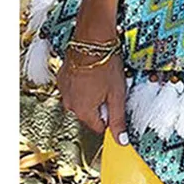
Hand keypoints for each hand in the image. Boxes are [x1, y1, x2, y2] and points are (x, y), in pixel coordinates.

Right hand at [57, 20, 128, 144]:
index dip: (110, 115)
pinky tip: (91, 71)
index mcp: (83, 111)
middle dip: (101, 104)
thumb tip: (121, 142)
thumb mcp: (117, 94)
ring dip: (92, 94)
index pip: (99, 127)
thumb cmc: (106, 66)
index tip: (115, 101)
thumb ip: (118, 120)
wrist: (91, 40)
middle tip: (110, 87)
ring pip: (81, 101)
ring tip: (100, 77)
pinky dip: (83, 84)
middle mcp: (69, 104)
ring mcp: (64, 91)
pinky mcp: (62, 78)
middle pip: (90, 114)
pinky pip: (74, 89)